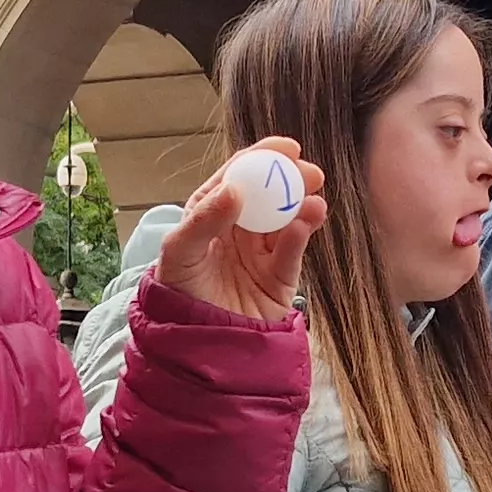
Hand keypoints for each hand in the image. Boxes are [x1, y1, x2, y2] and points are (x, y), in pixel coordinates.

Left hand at [154, 138, 326, 319]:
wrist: (198, 343)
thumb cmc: (179, 292)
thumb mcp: (178, 252)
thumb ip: (203, 220)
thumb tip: (234, 190)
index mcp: (212, 212)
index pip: (238, 176)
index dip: (261, 158)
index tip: (285, 148)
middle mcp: (240, 228)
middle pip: (269, 193)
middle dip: (291, 178)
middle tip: (309, 171)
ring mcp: (262, 251)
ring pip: (287, 219)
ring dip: (302, 205)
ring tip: (312, 200)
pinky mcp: (281, 276)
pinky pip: (293, 250)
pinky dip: (301, 233)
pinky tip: (307, 222)